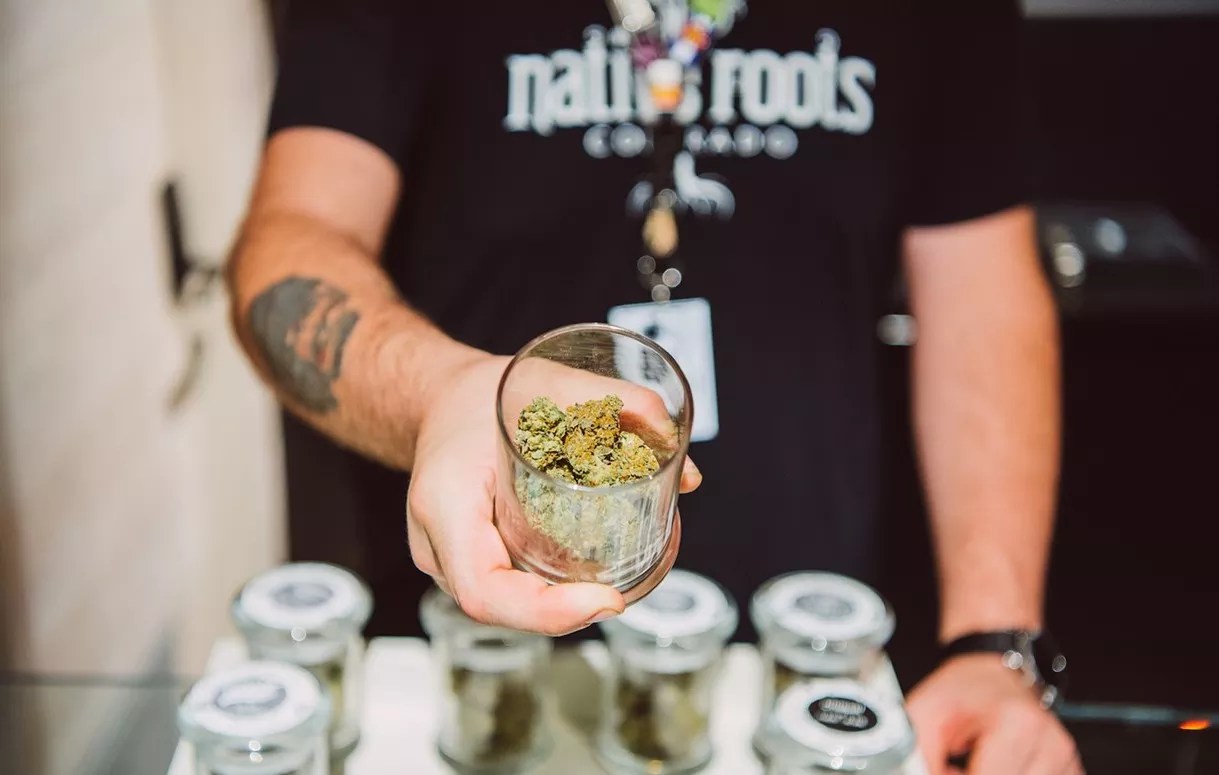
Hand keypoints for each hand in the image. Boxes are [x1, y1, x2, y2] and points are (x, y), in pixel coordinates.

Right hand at [406, 353, 700, 635]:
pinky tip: (578, 582)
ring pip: (499, 606)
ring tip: (604, 590)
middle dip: (563, 613)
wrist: (437, 398)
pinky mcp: (459, 563)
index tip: (608, 599)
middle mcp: (435, 540)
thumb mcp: (546, 380)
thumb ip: (610, 400)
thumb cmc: (482, 393)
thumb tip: (675, 446)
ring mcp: (442, 559)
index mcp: (447, 500)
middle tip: (617, 596)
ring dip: (554, 608)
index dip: (548, 611)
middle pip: (497, 606)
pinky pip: (499, 592)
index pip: (485, 588)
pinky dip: (541, 594)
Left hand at [907, 654, 1082, 774]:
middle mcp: (1051, 744)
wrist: (994, 671)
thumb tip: (913, 774)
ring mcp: (1066, 761)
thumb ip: (918, 755)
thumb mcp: (924, 713)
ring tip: (972, 763)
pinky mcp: (1072, 771)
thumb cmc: (963, 690)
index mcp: (1017, 726)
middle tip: (956, 764)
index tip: (943, 767)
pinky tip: (993, 767)